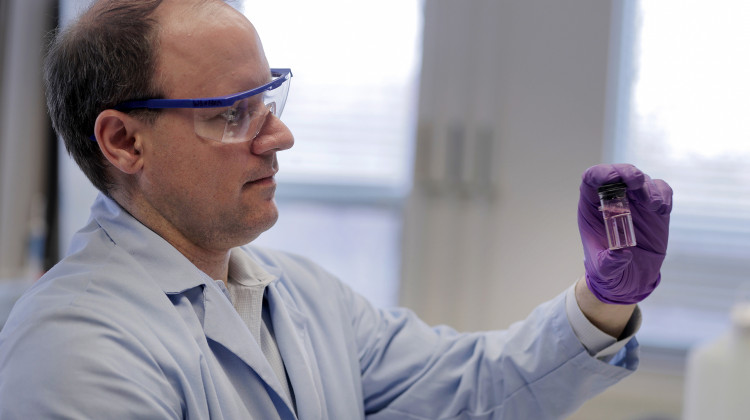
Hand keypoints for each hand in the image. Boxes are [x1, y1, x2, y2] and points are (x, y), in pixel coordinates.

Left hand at [577, 164, 671, 303]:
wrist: (629, 279)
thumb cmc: (609, 271)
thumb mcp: (605, 271)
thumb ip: (609, 264)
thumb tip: (621, 254)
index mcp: (592, 207)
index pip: (591, 178)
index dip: (601, 173)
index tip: (614, 178)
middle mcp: (613, 199)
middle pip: (619, 172)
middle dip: (628, 173)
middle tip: (638, 184)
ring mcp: (635, 201)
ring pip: (642, 180)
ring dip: (649, 188)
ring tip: (654, 207)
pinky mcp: (654, 208)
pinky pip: (661, 190)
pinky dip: (664, 195)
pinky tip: (662, 211)